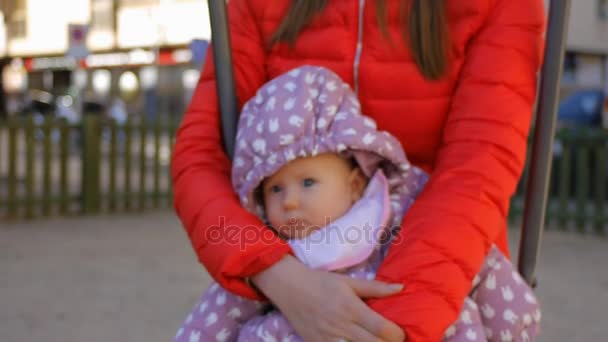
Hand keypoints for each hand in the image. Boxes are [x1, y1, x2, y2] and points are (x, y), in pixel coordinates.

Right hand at [251, 255, 405, 341]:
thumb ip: (376, 288)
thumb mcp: (348, 282)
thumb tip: (401, 288)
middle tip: (389, 339)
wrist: (288, 287)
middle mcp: (341, 326)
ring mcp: (328, 339)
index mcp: (351, 308)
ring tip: (373, 341)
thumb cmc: (321, 282)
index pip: (382, 329)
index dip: (397, 335)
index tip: (399, 332)